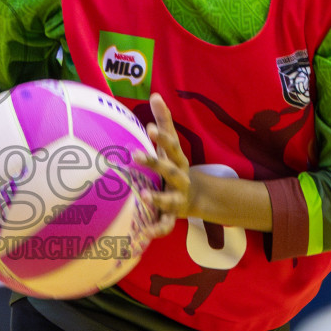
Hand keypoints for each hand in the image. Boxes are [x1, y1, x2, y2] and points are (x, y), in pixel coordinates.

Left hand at [132, 92, 193, 239]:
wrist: (195, 196)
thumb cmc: (175, 165)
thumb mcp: (171, 146)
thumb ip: (164, 122)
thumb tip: (156, 94)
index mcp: (177, 160)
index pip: (171, 146)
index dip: (163, 137)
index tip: (150, 128)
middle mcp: (180, 179)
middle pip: (170, 170)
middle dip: (154, 163)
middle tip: (135, 155)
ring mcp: (177, 198)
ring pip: (168, 199)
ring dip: (156, 198)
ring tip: (141, 196)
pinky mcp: (172, 215)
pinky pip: (165, 224)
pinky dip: (156, 230)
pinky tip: (143, 236)